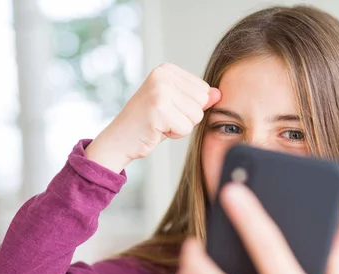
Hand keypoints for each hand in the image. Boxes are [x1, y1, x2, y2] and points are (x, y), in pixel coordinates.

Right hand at [85, 62, 220, 171]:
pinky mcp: (159, 109)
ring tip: (160, 123)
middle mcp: (163, 75)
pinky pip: (186, 127)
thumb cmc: (149, 123)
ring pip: (196, 115)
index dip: (190, 106)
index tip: (168, 109)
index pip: (204, 89)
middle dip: (187, 117)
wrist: (120, 139)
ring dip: (181, 126)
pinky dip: (174, 134)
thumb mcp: (176, 106)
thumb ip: (198, 98)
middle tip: (164, 118)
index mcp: (167, 69)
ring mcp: (160, 91)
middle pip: (202, 101)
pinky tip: (157, 129)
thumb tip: (219, 93)